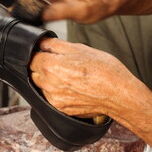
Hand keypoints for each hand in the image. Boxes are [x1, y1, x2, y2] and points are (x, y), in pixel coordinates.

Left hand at [30, 38, 145, 118]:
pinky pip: (51, 97)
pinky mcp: (60, 108)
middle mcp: (49, 84)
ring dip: (49, 80)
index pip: (32, 58)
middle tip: (61, 64)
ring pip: (42, 86)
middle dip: (43, 67)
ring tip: (69, 76)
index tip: (48, 54)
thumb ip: (56, 45)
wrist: (119, 95)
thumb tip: (43, 42)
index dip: (40, 54)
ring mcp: (53, 98)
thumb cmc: (105, 71)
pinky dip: (57, 92)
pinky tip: (72, 87)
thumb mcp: (81, 49)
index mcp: (51, 66)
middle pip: (34, 73)